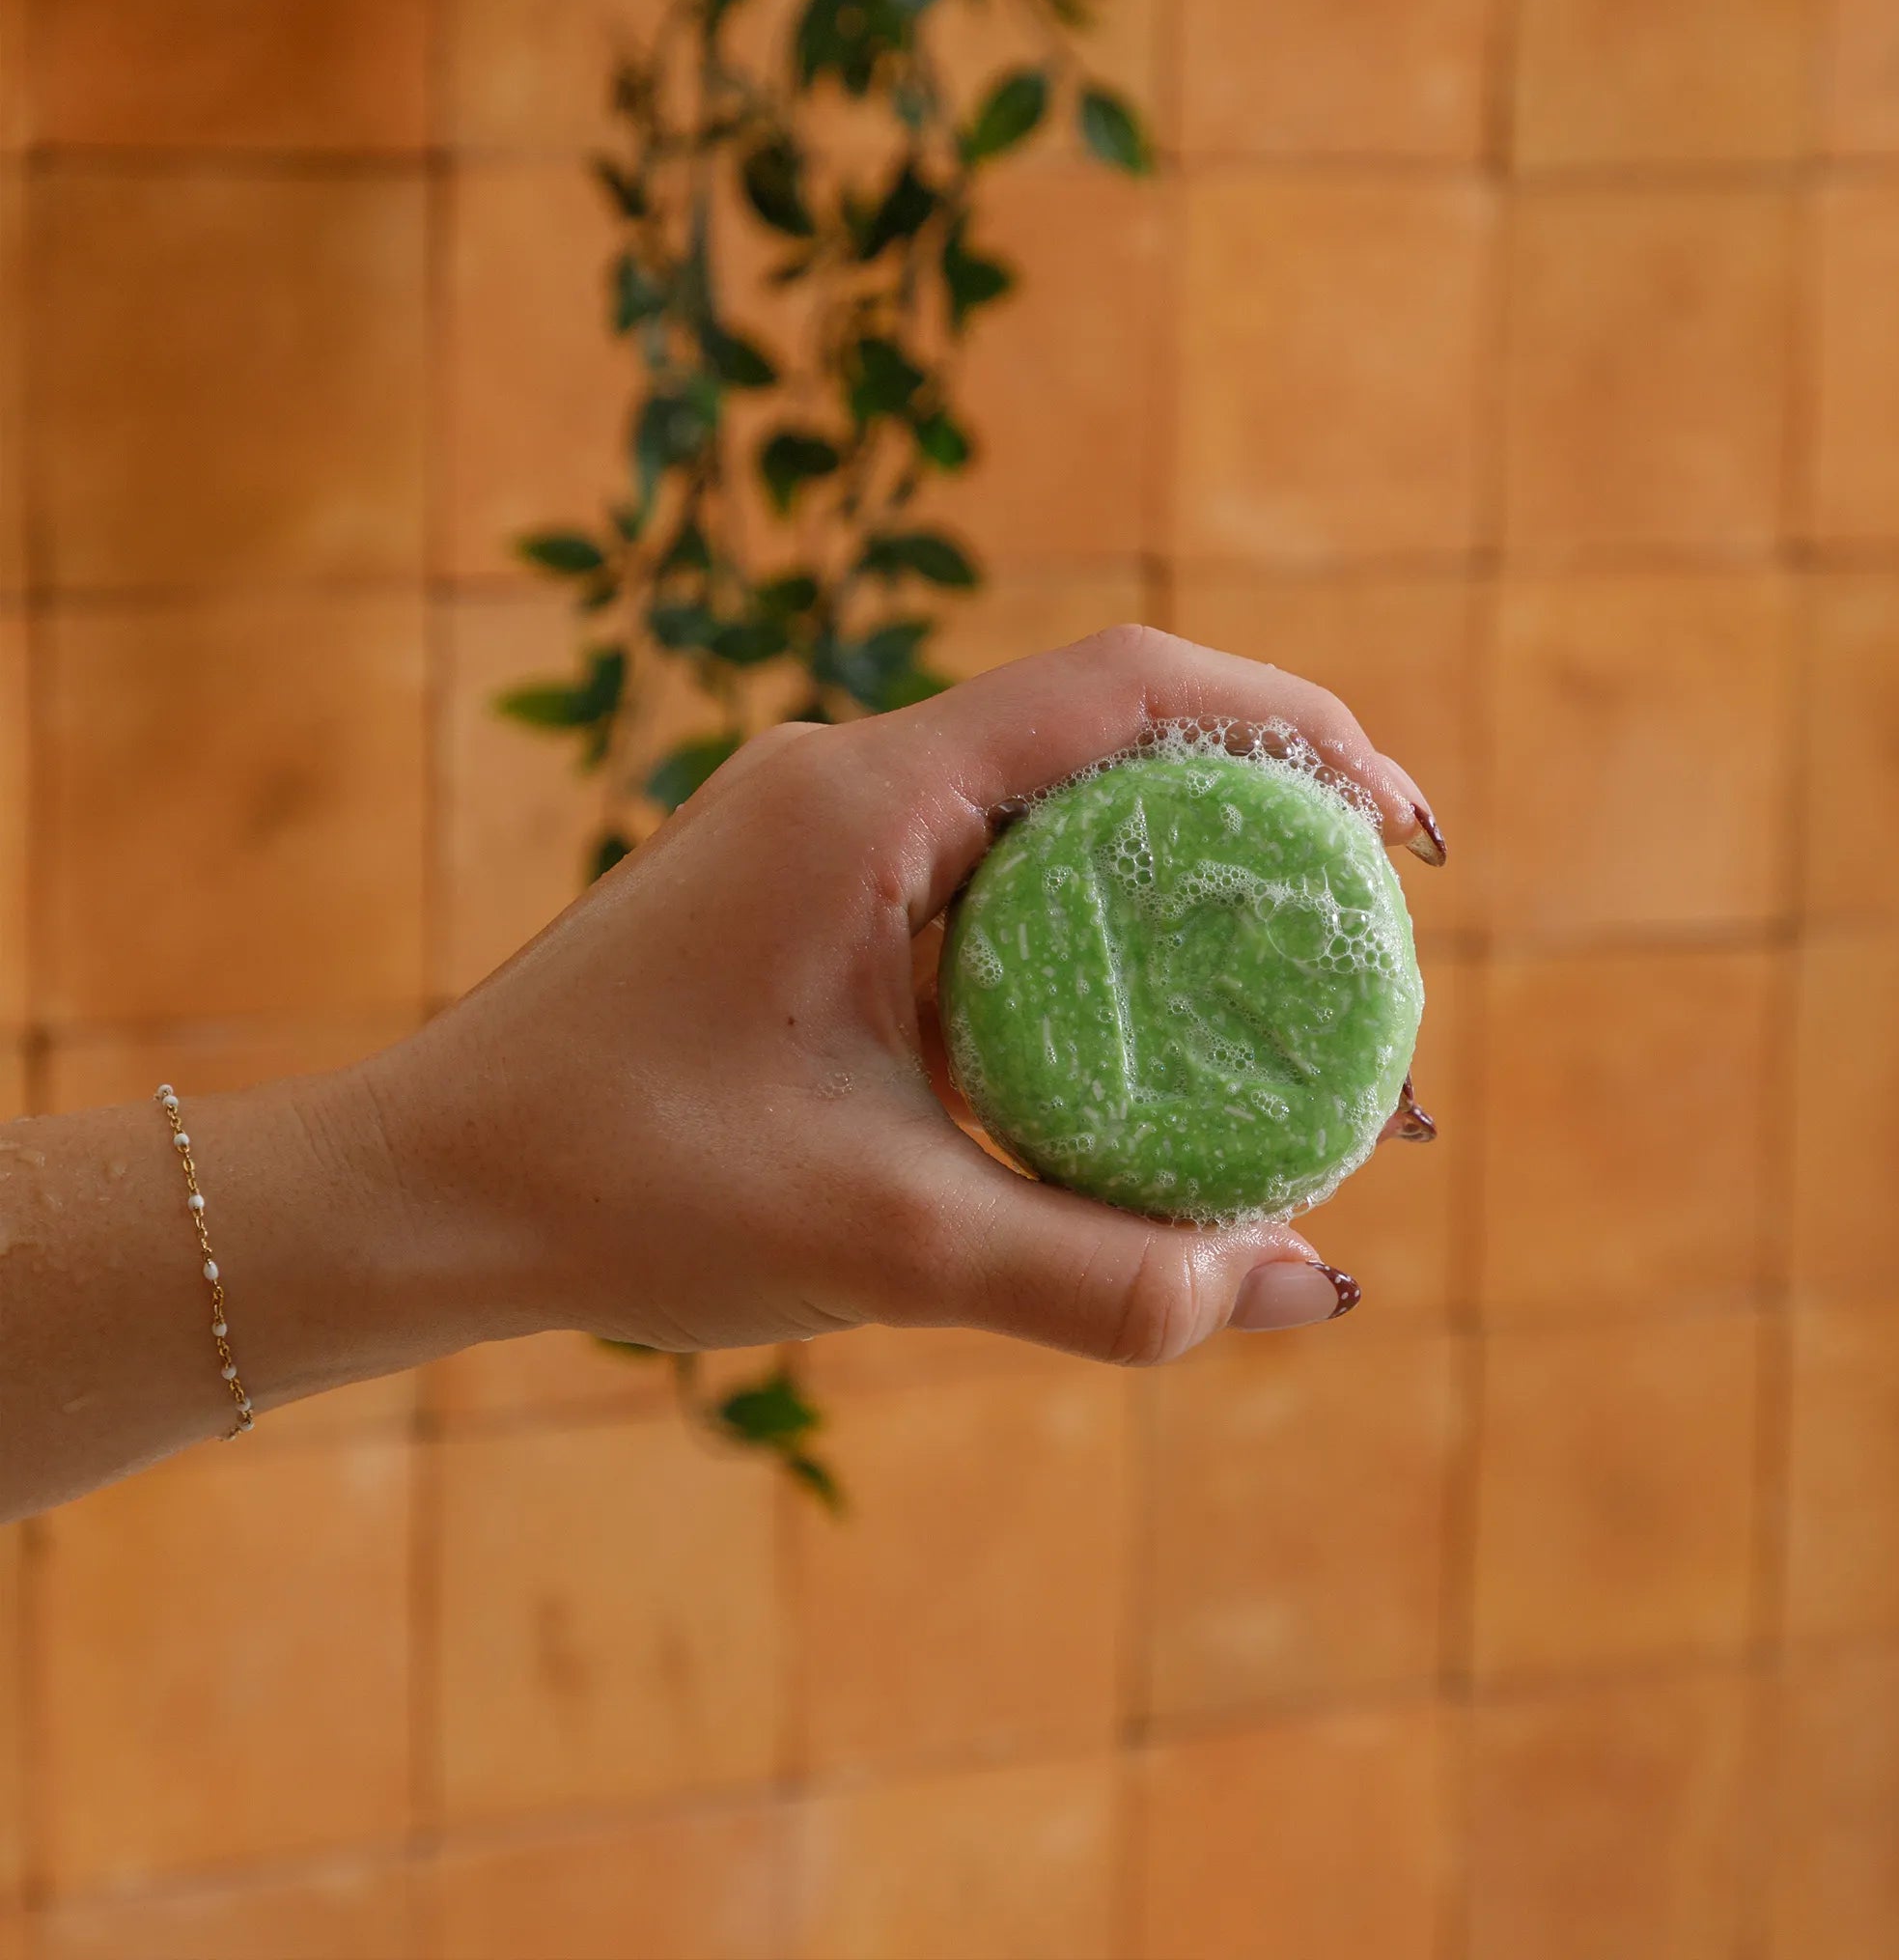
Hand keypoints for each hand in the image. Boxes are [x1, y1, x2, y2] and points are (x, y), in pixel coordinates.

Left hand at [352, 625, 1444, 1365]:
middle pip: (1106, 742)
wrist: (423, 1192)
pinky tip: (1129, 1043)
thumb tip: (1305, 1287)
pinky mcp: (802, 905)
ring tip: (1274, 1003)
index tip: (1400, 827)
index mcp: (863, 799)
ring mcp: (817, 838)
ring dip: (1166, 887)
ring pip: (1045, 819)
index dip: (1295, 728)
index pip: (1128, 687)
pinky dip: (1081, 942)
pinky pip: (982, 886)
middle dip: (1257, 824)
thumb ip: (1101, 1278)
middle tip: (1363, 946)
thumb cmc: (617, 1192)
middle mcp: (845, 783)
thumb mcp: (884, 1243)